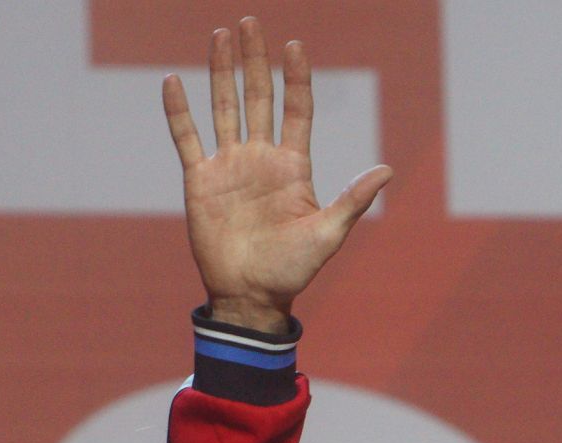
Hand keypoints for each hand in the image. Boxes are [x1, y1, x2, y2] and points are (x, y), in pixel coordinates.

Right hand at [162, 18, 391, 329]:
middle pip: (259, 97)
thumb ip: (352, 199)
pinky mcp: (200, 180)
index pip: (296, 110)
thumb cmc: (293, 270)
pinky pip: (187, 138)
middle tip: (251, 23)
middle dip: (255, 60)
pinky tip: (174, 81)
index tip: (295, 45)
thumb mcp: (328, 233)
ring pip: (224, 107)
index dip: (296, 78)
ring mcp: (229, 166)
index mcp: (293, 167)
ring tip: (219, 36)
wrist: (251, 296)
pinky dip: (179, 111)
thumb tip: (387, 170)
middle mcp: (261, 158)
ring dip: (220, 72)